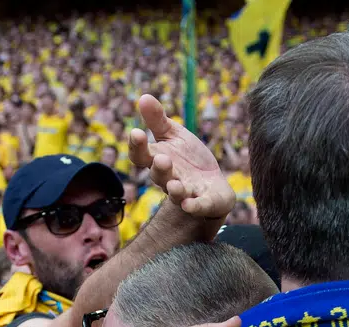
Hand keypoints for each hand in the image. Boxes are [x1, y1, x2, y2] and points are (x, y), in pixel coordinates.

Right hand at [127, 94, 233, 219]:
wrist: (213, 184)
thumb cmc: (189, 159)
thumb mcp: (174, 136)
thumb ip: (158, 121)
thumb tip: (143, 97)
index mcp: (158, 160)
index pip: (141, 156)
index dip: (137, 146)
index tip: (136, 132)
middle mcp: (169, 179)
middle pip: (158, 176)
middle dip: (159, 168)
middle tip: (162, 159)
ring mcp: (186, 192)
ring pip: (176, 193)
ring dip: (175, 189)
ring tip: (175, 185)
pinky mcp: (204, 203)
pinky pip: (198, 206)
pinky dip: (194, 206)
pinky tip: (189, 205)